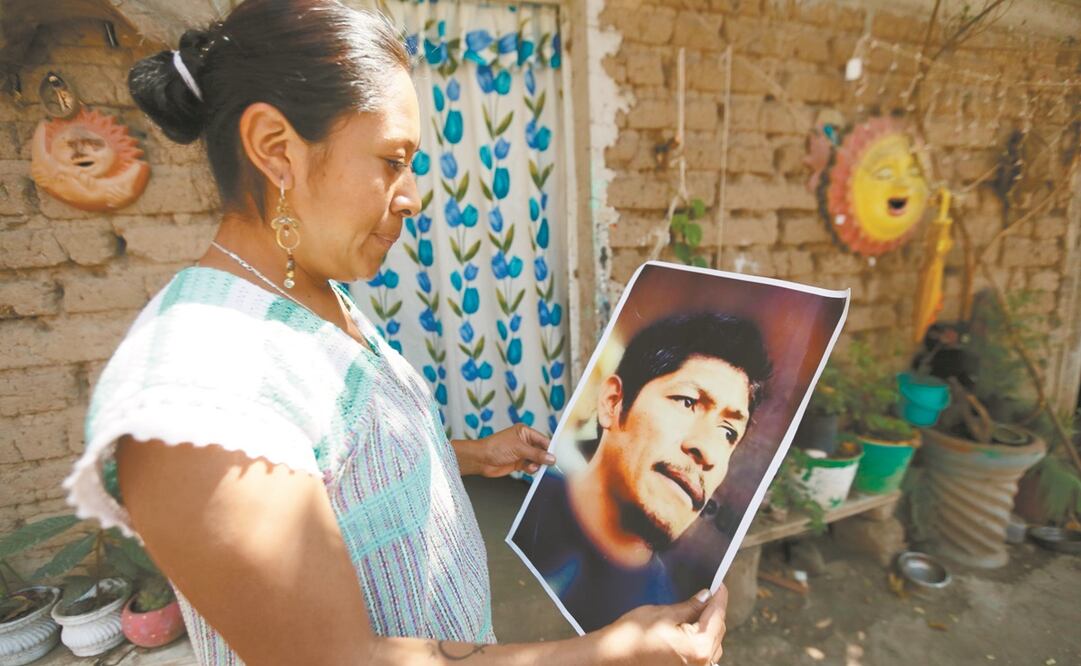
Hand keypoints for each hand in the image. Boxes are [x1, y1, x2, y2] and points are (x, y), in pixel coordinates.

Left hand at [461, 424, 553, 477]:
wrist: (481, 460)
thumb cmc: (496, 447)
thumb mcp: (519, 449)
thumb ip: (536, 454)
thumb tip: (552, 458)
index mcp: (525, 432)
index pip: (543, 439)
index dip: (551, 448)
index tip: (559, 456)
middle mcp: (524, 441)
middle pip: (541, 450)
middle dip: (546, 458)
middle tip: (553, 465)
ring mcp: (521, 453)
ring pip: (537, 460)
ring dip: (538, 464)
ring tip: (536, 467)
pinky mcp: (518, 463)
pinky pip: (530, 467)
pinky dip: (531, 469)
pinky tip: (529, 470)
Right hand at [599, 586, 727, 664]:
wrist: (612, 657)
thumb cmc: (632, 637)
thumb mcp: (662, 614)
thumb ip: (689, 606)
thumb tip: (705, 596)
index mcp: (698, 647)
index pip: (716, 616)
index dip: (719, 597)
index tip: (719, 585)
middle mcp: (701, 662)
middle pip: (717, 631)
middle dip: (714, 611)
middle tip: (708, 593)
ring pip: (712, 644)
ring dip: (709, 627)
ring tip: (700, 609)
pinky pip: (702, 654)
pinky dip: (701, 640)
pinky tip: (692, 628)